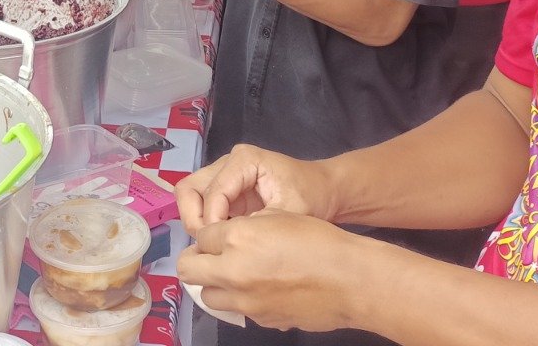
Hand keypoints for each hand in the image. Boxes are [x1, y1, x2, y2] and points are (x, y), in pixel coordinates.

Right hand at [176, 143, 334, 233]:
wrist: (325, 190)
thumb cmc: (312, 196)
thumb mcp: (290, 211)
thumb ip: (259, 224)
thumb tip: (230, 244)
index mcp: (244, 160)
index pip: (213, 192)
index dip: (213, 222)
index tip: (225, 246)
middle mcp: (228, 162)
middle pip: (189, 188)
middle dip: (195, 219)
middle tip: (210, 244)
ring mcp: (224, 175)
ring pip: (191, 196)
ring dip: (197, 222)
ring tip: (215, 244)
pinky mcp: (226, 191)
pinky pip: (202, 206)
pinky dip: (206, 225)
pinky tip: (224, 242)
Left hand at [178, 210, 363, 332]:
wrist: (349, 279)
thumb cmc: (317, 239)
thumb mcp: (277, 216)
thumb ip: (244, 227)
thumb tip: (226, 238)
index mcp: (237, 237)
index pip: (201, 236)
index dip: (211, 234)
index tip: (220, 235)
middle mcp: (233, 271)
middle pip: (188, 269)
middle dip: (195, 260)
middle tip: (209, 256)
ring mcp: (245, 301)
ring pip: (208, 295)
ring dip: (214, 283)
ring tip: (235, 275)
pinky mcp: (261, 320)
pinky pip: (238, 309)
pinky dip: (242, 299)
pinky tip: (264, 290)